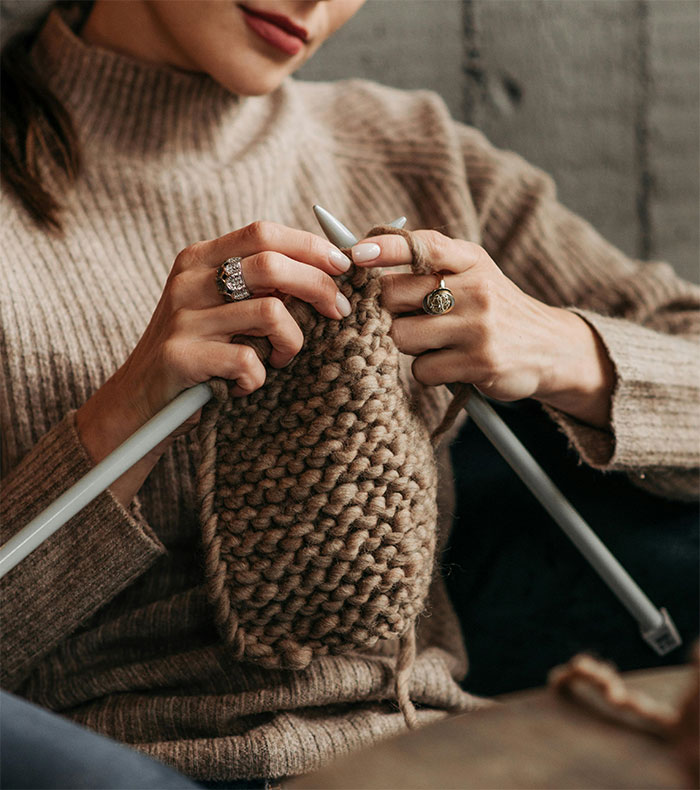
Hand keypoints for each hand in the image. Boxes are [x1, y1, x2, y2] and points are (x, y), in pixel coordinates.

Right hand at [76, 221, 351, 505]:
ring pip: (270, 313)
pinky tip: (245, 385)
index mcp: (198, 259)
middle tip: (337, 312)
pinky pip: (248, 360)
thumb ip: (260, 285)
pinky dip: (259, 377)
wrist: (138, 404)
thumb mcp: (221, 308)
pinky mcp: (180, 357)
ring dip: (291, 342)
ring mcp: (182, 318)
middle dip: (318, 287)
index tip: (342, 266)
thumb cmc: (198, 354)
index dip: (310, 246)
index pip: (263, 232)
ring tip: (280, 358)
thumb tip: (326, 270)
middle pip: (272, 265)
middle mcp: (187, 281)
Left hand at [350, 230, 614, 427]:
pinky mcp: (479, 363)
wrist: (550, 348)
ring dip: (409, 345)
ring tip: (437, 343)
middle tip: (412, 318)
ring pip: (401, 336)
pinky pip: (422, 369)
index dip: (386, 247)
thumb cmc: (493, 310)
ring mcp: (479, 326)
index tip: (356, 254)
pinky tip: (451, 365)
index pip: (424, 244)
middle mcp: (476, 288)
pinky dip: (428, 371)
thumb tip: (360, 260)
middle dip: (390, 312)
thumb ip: (429, 266)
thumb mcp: (473, 274)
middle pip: (393, 295)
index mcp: (471, 260)